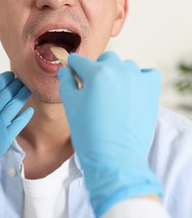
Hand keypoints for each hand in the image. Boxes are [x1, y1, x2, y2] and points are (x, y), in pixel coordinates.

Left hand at [0, 72, 33, 186]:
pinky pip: (16, 125)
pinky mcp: (4, 138)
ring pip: (12, 109)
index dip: (3, 81)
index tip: (13, 73)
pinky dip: (24, 118)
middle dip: (14, 88)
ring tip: (31, 89)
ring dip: (21, 99)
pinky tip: (31, 110)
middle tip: (27, 79)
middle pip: (4, 97)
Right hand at [58, 52, 162, 217]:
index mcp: (96, 73)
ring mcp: (138, 79)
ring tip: (111, 95)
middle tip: (92, 88)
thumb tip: (67, 70)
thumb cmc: (88, 134)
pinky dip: (138, 79)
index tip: (73, 73)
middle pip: (105, 59)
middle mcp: (118, 71)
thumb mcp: (70, 106)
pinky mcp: (151, 90)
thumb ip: (66, 82)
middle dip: (97, 69)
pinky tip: (130, 93)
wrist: (114, 158)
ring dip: (117, 75)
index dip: (73, 67)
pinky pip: (145, 74)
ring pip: (125, 66)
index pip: (79, 60)